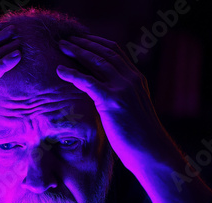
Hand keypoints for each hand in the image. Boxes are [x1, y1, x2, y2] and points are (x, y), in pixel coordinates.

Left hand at [56, 34, 170, 171]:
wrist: (151, 152)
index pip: (116, 52)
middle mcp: (131, 79)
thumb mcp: (132, 111)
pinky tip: (60, 70)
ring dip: (76, 51)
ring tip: (61, 46)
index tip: (81, 40)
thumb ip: (121, 99)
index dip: (96, 43)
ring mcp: (123, 88)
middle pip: (104, 52)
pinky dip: (72, 74)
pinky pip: (88, 81)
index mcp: (137, 79)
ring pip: (96, 61)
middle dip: (83, 43)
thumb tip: (103, 100)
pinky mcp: (113, 100)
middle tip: (66, 39)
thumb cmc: (139, 138)